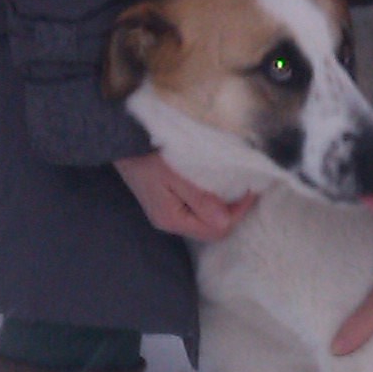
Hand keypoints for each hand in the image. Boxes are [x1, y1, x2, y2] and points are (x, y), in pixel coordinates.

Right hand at [115, 150, 256, 241]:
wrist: (121, 142)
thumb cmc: (148, 155)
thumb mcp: (176, 175)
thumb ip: (200, 199)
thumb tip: (226, 220)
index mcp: (172, 219)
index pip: (215, 230)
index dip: (238, 212)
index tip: (250, 190)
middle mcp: (170, 223)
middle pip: (211, 229)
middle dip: (232, 212)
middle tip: (246, 189)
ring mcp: (167, 214)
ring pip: (204, 221)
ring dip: (222, 207)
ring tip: (234, 188)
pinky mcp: (167, 204)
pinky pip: (196, 211)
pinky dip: (211, 202)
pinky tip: (216, 188)